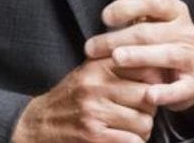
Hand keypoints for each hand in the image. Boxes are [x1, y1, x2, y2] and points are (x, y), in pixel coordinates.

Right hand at [10, 57, 155, 142]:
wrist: (37, 125)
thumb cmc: (71, 97)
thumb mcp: (89, 71)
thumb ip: (117, 62)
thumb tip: (154, 59)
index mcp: (98, 66)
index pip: (144, 67)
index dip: (156, 80)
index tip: (154, 87)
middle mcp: (96, 86)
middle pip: (148, 95)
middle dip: (151, 107)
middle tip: (143, 110)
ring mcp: (95, 112)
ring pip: (144, 121)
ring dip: (143, 129)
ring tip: (133, 127)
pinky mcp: (93, 136)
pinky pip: (132, 141)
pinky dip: (134, 142)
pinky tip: (125, 139)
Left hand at [85, 0, 193, 112]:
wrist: (188, 73)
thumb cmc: (160, 41)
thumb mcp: (150, 19)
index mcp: (175, 10)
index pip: (154, 0)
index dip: (128, 6)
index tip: (104, 16)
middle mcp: (187, 30)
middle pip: (151, 31)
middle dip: (118, 38)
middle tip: (92, 47)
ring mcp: (192, 56)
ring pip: (166, 54)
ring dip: (139, 56)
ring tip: (116, 59)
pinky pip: (181, 88)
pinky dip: (166, 92)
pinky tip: (148, 95)